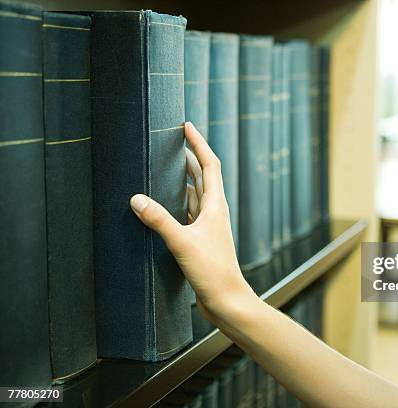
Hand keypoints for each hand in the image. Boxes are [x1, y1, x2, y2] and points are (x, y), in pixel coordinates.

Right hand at [129, 122, 253, 321]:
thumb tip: (136, 198)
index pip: (209, 165)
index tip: (187, 126)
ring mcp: (209, 225)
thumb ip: (159, 221)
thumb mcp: (182, 243)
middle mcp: (214, 211)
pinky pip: (190, 212)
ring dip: (185, 178)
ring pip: (196, 194)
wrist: (227, 299)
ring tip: (167, 165)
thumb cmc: (212, 271)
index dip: (198, 144)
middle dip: (190, 156)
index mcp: (215, 205)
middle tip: (173, 141)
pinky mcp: (202, 239)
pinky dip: (180, 202)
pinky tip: (168, 203)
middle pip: (203, 175)